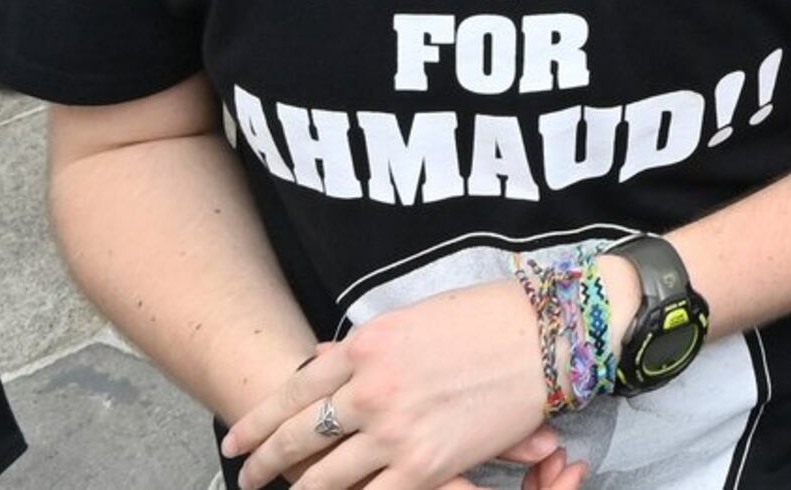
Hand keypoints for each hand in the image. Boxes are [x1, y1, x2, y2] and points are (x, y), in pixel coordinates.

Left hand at [221, 276, 556, 489]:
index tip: (238, 440)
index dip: (257, 422)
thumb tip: (322, 362)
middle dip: (264, 463)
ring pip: (325, 478)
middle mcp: (370, 389)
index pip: (293, 392)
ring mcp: (395, 430)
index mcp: (366, 347)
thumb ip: (365, 346)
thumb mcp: (417, 317)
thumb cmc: (492, 316)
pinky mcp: (426, 464)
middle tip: (247, 477)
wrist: (552, 335)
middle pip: (298, 437)